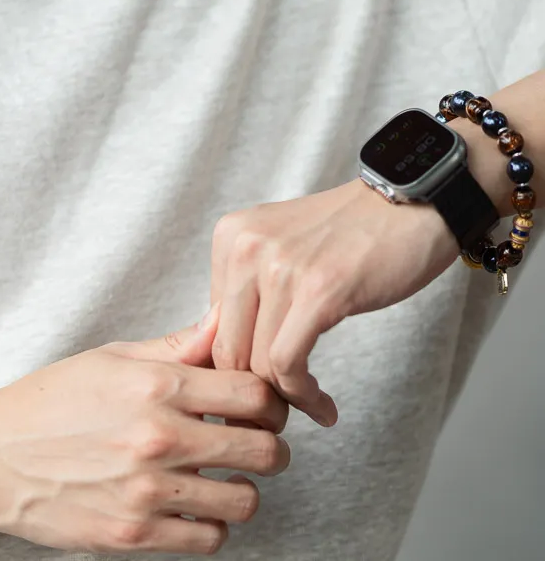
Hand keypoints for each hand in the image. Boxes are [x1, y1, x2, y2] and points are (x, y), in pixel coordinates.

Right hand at [0, 313, 291, 554]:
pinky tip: (193, 505)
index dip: (271, 399)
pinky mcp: (135, 535)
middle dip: (270, 446)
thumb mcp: (112, 357)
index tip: (263, 405)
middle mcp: (158, 438)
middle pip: (263, 450)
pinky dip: (211, 524)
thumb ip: (176, 345)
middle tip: (255, 443)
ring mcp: (148, 492)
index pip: (255, 393)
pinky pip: (209, 538)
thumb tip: (224, 320)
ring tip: (221, 476)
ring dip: (241, 488)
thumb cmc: (51, 401)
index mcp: (156, 385)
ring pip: (244, 500)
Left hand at [206, 178, 458, 426]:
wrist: (411, 206)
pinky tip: (323, 407)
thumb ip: (248, 294)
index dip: (233, 368)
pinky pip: (288, 365)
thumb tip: (217, 357)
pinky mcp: (318, 292)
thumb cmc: (351, 236)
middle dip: (251, 394)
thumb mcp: (282, 251)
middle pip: (226, 349)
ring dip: (284, 400)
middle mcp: (246, 246)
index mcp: (231, 236)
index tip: (256, 392)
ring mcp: (280, 268)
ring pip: (257, 363)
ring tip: (309, 406)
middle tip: (277, 415)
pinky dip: (303, 397)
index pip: (210, 325)